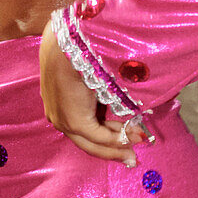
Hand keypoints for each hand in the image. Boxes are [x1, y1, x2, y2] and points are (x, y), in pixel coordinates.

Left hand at [39, 20, 139, 163]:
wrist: (67, 40)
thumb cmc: (76, 48)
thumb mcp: (85, 72)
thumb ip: (96, 92)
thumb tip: (118, 100)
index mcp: (56, 104)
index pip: (81, 130)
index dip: (104, 139)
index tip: (124, 141)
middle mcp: (57, 116)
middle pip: (87, 142)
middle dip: (113, 150)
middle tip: (133, 156)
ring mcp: (64, 120)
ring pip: (94, 143)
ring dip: (120, 145)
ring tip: (140, 143)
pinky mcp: (75, 121)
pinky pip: (100, 137)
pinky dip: (119, 139)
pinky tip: (135, 137)